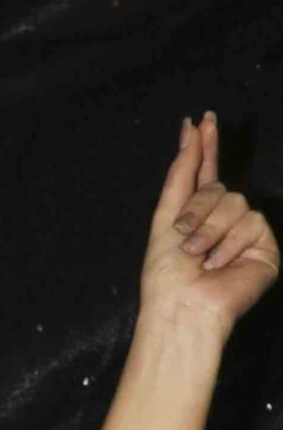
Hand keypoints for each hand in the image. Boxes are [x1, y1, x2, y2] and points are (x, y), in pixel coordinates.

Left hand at [140, 111, 277, 338]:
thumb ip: (181, 174)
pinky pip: (252, 223)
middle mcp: (224, 222)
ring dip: (210, 229)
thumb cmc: (167, 278)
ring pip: (237, 202)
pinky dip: (230, 244)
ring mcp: (247, 234)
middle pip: (220, 187)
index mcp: (198, 216)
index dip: (206, 147)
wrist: (181, 310)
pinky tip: (217, 265)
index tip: (204, 119)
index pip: (206, 174)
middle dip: (198, 208)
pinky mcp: (265, 247)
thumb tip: (191, 129)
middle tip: (184, 236)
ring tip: (198, 257)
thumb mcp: (166, 218)